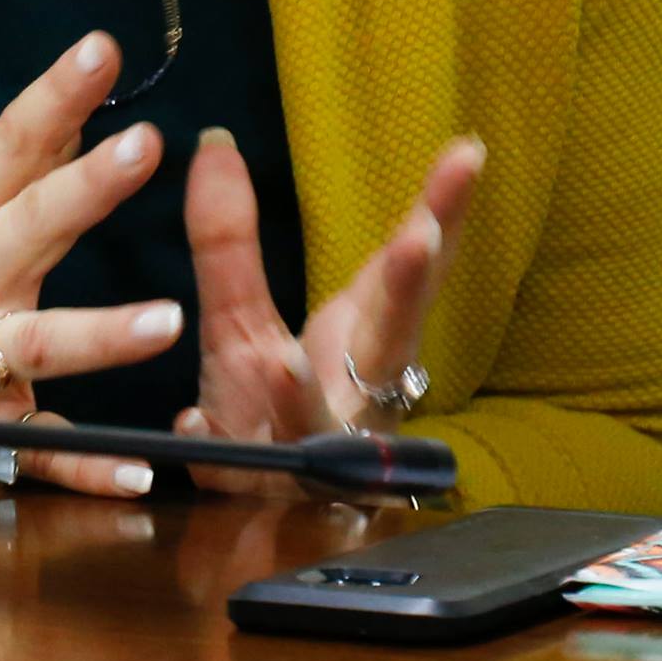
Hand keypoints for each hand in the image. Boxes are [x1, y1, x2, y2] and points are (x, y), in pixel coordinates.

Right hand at [0, 31, 180, 496]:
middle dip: (90, 187)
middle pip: (34, 225)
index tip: (102, 50)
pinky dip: (85, 467)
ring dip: (105, 333)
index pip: (11, 144)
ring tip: (169, 321)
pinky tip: (137, 471)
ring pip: (43, 342)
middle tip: (145, 146)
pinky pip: (33, 452)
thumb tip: (58, 131)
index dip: (58, 94)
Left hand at [170, 128, 481, 495]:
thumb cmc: (272, 410)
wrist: (256, 518)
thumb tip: (213, 142)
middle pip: (391, 337)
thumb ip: (230, 237)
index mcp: (365, 342)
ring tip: (286, 363)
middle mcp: (355, 395)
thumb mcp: (244, 316)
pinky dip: (215, 448)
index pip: (412, 268)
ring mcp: (315, 449)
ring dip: (301, 393)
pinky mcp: (261, 494)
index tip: (468, 153)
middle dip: (407, 288)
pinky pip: (236, 469)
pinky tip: (193, 425)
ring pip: (317, 421)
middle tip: (422, 236)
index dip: (442, 212)